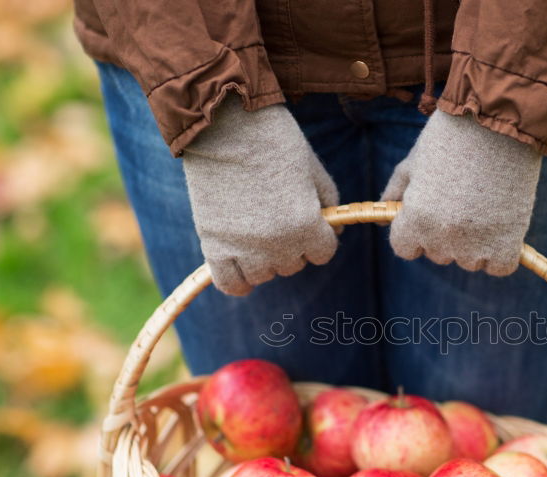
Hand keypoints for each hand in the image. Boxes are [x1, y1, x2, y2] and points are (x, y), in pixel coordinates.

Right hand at [181, 95, 338, 295]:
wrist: (223, 123)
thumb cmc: (275, 141)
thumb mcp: (314, 170)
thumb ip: (330, 205)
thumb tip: (333, 233)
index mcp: (305, 224)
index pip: (323, 253)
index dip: (319, 236)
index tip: (309, 221)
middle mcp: (276, 243)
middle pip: (294, 265)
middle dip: (293, 245)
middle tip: (278, 216)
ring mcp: (243, 246)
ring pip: (264, 275)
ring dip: (265, 259)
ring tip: (258, 232)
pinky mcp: (213, 243)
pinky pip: (230, 283)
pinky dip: (238, 280)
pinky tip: (240, 264)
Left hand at [381, 112, 542, 275]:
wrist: (501, 122)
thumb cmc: (453, 136)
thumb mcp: (414, 161)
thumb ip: (395, 192)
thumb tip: (381, 217)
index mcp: (415, 218)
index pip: (404, 248)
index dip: (414, 232)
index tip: (428, 213)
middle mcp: (441, 237)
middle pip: (438, 254)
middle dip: (446, 234)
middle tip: (463, 199)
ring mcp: (475, 244)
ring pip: (469, 261)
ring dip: (475, 243)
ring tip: (485, 205)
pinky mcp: (506, 244)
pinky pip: (499, 266)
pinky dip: (502, 252)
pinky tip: (503, 225)